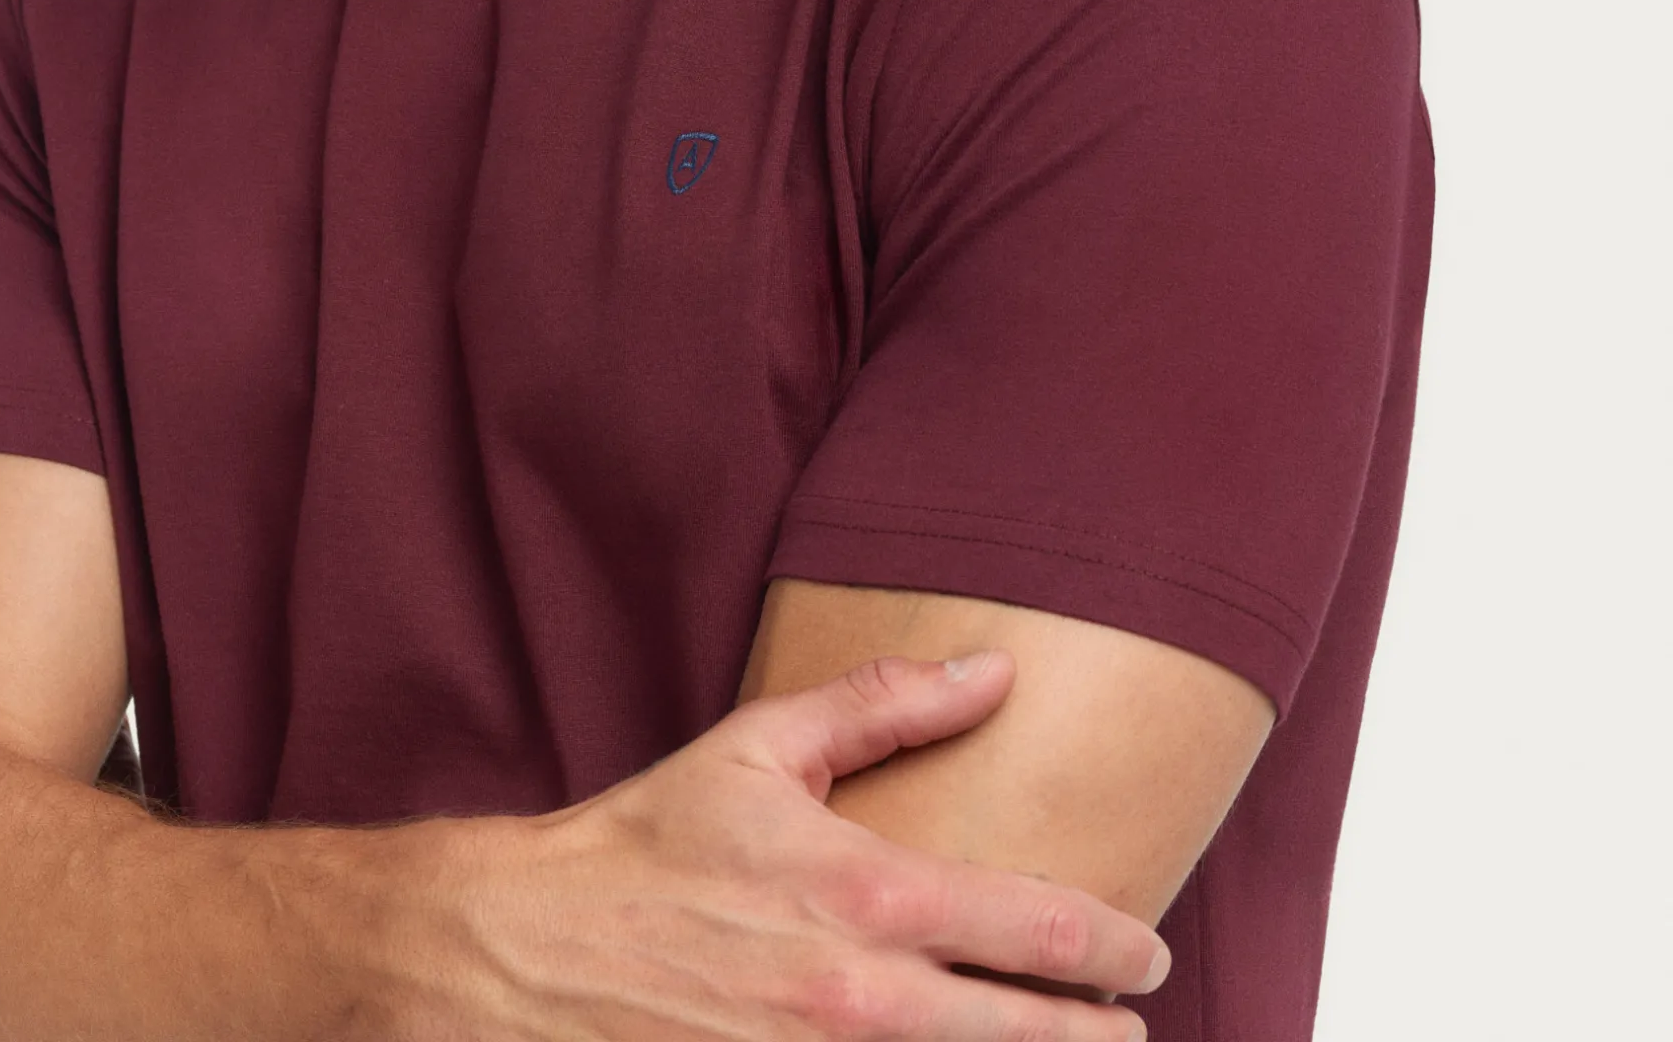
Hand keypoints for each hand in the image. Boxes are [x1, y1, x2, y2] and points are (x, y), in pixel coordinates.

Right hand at [375, 650, 1171, 1040]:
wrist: (524, 952)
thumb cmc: (646, 845)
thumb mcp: (761, 747)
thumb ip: (886, 703)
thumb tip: (992, 667)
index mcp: (863, 895)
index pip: (1037, 929)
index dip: (1114, 948)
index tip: (1148, 956)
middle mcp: (857, 1001)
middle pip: (1028, 1040)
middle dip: (1096, 1041)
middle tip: (1129, 1032)